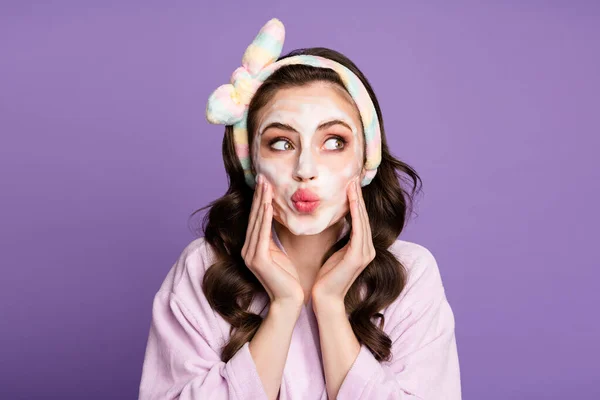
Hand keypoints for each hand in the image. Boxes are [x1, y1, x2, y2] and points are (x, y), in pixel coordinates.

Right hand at [242, 174, 304, 306]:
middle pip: (254, 217)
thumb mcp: (280, 252)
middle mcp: (248, 249)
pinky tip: (267, 205)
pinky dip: (264, 218)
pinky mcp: (258, 260)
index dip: (259, 200)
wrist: (290, 301)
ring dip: (261, 202)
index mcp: (253, 247)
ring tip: (265, 185)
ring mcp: (250, 255)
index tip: (265, 182)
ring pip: (257, 222)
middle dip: (258, 196)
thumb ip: (274, 237)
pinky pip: (262, 234)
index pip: (257, 218)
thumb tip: (276, 219)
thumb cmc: (288, 278)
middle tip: (262, 176)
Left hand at [311, 177, 375, 303]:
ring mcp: (365, 253)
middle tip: (353, 177)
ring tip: (352, 183)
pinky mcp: (358, 257)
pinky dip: (355, 212)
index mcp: (362, 248)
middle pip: (363, 216)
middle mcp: (368, 249)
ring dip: (357, 200)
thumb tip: (335, 222)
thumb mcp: (334, 252)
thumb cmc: (325, 278)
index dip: (355, 201)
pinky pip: (358, 229)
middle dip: (358, 196)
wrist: (324, 300)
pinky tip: (350, 199)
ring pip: (362, 220)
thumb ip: (339, 238)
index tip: (349, 184)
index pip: (360, 219)